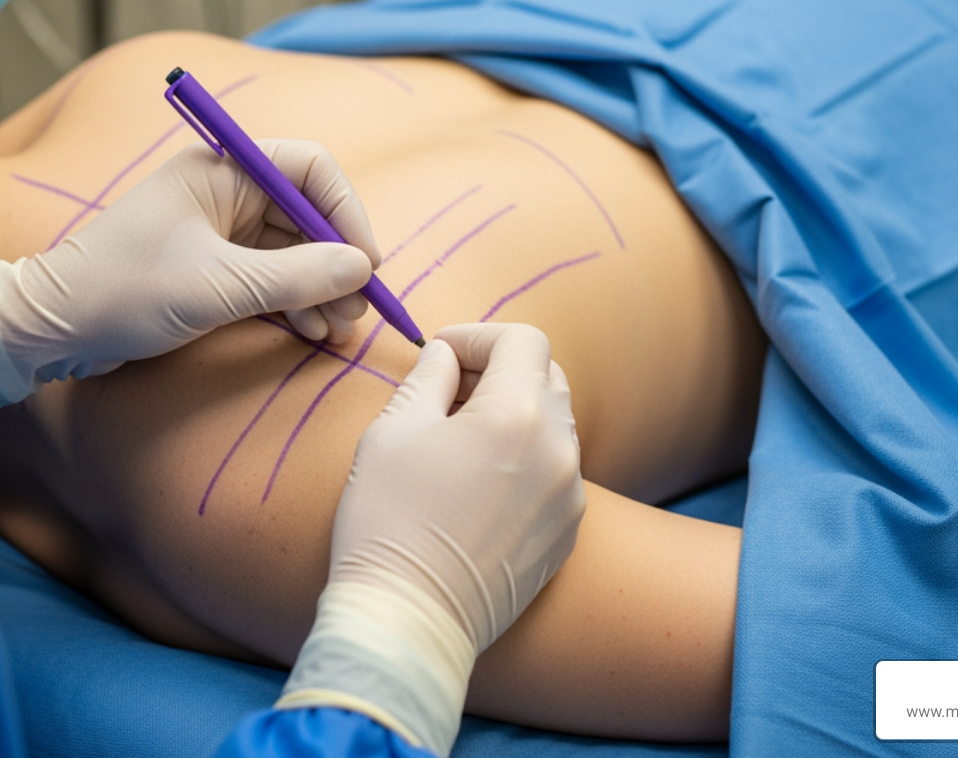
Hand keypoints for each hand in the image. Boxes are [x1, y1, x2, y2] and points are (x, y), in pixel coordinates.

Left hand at [18, 138, 380, 365]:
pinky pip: (270, 275)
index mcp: (222, 169)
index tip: (363, 263)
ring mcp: (218, 229)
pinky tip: (311, 331)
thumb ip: (296, 277)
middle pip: (307, 214)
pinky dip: (294, 301)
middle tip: (354, 313)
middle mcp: (225, 191)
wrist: (51, 327)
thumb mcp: (219, 287)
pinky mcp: (210, 265)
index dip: (345, 213)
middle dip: (336, 262)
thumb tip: (360, 268)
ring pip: (293, 250)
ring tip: (337, 331)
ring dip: (320, 288)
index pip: (310, 168)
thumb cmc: (123, 291)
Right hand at [276, 324, 584, 755]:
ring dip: (514, 413)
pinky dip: (525, 459)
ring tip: (461, 439)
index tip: (440, 353)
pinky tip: (479, 483)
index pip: (522, 340)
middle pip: (546, 376)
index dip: (478, 335)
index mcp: (517, 415)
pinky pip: (556, 472)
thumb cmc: (389, 522)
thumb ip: (427, 378)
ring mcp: (569, 497)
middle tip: (448, 390)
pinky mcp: (566, 534)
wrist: (408, 622)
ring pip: (554, 424)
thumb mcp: (393, 431)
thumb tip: (445, 355)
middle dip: (499, 369)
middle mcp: (559, 451)